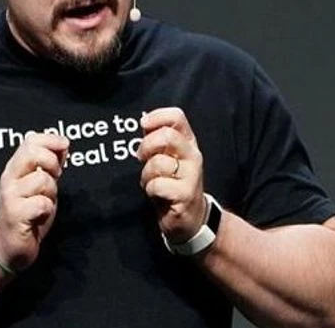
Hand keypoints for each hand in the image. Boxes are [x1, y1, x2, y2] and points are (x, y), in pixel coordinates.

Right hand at [0, 133, 68, 271]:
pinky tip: (40, 216)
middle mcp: (10, 178)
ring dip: (51, 192)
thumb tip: (62, 145)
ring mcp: (10, 196)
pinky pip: (41, 203)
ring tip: (44, 202)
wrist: (7, 246)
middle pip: (32, 153)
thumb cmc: (26, 214)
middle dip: (51, 163)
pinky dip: (47, 209)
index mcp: (15, 168)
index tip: (64, 147)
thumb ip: (48, 166)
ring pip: (41, 180)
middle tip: (55, 177)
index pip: (31, 141)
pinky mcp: (15, 215)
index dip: (51, 140)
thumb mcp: (39, 185)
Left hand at [137, 107, 205, 242]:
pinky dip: (151, 190)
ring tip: (151, 181)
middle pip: (166, 136)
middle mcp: (193, 155)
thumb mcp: (167, 157)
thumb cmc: (173, 184)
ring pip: (158, 163)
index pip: (176, 117)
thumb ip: (157, 139)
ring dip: (146, 174)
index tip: (144, 125)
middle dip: (146, 147)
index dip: (157, 116)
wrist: (191, 218)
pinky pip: (158, 185)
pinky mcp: (186, 195)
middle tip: (141, 158)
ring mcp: (192, 175)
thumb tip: (145, 120)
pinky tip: (156, 194)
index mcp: (188, 142)